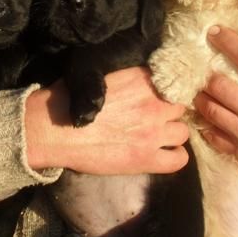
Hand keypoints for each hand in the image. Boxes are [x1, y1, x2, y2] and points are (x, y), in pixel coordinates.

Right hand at [25, 67, 188, 174]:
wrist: (54, 130)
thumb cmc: (69, 100)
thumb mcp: (101, 77)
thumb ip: (126, 79)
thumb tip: (133, 85)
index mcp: (140, 79)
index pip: (169, 82)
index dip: (163, 93)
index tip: (155, 99)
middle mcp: (153, 103)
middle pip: (179, 106)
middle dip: (168, 113)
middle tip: (154, 120)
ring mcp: (153, 131)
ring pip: (183, 131)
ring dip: (172, 134)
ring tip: (157, 139)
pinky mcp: (148, 158)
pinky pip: (179, 159)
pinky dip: (174, 157)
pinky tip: (162, 156)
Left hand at [194, 26, 237, 199]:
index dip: (229, 42)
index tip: (215, 31)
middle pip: (219, 84)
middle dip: (207, 76)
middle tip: (204, 74)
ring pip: (209, 109)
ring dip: (201, 99)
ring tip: (201, 94)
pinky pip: (212, 134)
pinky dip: (206, 125)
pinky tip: (208, 119)